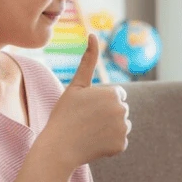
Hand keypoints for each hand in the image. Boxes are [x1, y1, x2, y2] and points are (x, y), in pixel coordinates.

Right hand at [40, 34, 130, 170]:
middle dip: (107, 113)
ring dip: (110, 128)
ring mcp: (123, 128)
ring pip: (121, 124)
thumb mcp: (76, 85)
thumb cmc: (64, 114)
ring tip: (89, 132)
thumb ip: (88, 61)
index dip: (100, 100)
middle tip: (86, 121)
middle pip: (120, 109)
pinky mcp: (121, 145)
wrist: (59, 147)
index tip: (86, 107)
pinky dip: (109, 143)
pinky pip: (119, 141)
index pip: (116, 94)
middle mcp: (122, 109)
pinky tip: (94, 143)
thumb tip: (93, 34)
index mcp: (113, 93)